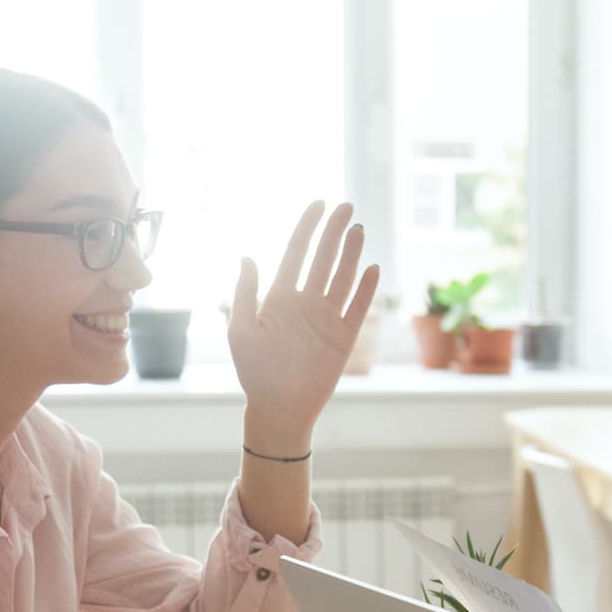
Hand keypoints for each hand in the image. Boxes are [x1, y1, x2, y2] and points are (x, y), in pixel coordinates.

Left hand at [229, 201, 380, 436]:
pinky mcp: (344, 337)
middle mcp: (305, 302)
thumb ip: (245, 292)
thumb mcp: (240, 329)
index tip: (319, 203)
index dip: (308, 226)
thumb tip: (248, 256)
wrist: (279, 408)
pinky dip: (365, 289)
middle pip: (323, 258)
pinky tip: (371, 268)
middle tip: (346, 206)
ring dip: (350, 253)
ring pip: (342, 277)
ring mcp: (326, 318)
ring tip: (357, 229)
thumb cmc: (254, 372)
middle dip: (334, 231)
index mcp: (279, 297)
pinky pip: (357, 308)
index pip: (296, 252)